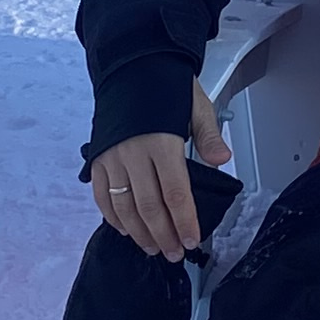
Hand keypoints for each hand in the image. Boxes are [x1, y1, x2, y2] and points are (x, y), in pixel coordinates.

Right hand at [91, 85, 234, 263]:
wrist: (130, 65)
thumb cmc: (166, 85)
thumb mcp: (196, 104)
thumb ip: (208, 135)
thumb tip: (222, 160)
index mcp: (161, 141)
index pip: (175, 192)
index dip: (184, 221)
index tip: (191, 240)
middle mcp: (133, 152)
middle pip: (149, 206)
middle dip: (163, 235)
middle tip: (174, 253)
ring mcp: (112, 157)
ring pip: (124, 206)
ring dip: (140, 232)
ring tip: (153, 248)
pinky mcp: (98, 158)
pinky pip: (102, 196)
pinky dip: (113, 217)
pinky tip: (126, 229)